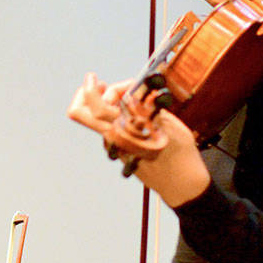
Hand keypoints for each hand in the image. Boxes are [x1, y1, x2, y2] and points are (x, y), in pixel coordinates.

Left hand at [68, 73, 208, 207]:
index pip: (97, 108)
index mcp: (125, 131)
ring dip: (107, 102)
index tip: (92, 77)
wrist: (182, 185)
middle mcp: (114, 139)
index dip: (89, 89)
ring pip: (98, 118)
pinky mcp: (119, 150)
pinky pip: (110, 126)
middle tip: (99, 84)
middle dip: (84, 94)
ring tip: (131, 96)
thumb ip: (147, 107)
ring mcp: (114, 146)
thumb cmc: (180, 154)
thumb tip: (133, 91)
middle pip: (80, 114)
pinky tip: (135, 111)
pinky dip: (116, 114)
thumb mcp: (169, 124)